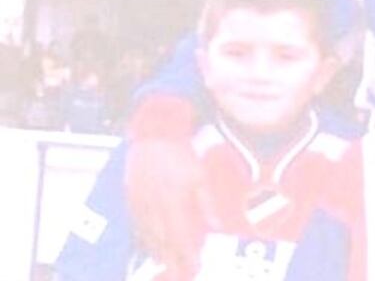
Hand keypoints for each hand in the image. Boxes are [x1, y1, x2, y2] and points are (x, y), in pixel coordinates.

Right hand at [125, 138, 212, 278]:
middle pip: (163, 242)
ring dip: (158, 253)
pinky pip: (138, 224)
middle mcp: (154, 208)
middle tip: (181, 275)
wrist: (153, 134)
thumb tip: (216, 227)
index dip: (187, 257)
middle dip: (172, 262)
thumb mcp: (200, 177)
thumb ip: (207, 205)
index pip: (181, 239)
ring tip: (167, 265)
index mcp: (173, 204)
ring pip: (148, 236)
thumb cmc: (180, 153)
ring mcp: (140, 204)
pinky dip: (145, 238)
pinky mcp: (131, 196)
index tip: (194, 270)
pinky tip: (150, 244)